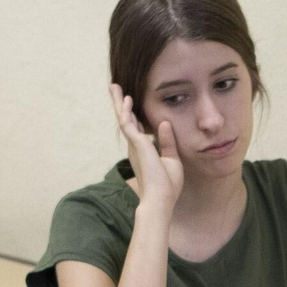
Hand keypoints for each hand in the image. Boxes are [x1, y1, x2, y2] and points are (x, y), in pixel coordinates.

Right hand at [110, 83, 181, 212]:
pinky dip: (126, 110)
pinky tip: (126, 99)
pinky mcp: (137, 144)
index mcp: (143, 150)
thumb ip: (167, 141)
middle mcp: (135, 146)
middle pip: (126, 120)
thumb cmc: (167, 185)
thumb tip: (164, 123)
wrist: (161, 199)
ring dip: (119, 102)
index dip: (132, 114)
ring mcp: (134, 145)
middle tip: (115, 88)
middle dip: (120, 103)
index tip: (129, 101)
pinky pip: (128, 123)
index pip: (136, 127)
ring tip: (114, 87)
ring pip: (123, 118)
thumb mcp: (171, 159)